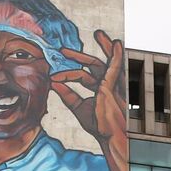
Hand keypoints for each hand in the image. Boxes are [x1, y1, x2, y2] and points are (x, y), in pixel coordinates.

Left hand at [53, 30, 127, 144]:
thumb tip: (54, 84)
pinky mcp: (113, 85)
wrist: (110, 136)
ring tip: (98, 33)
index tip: (53, 78)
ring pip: (104, 62)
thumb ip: (68, 95)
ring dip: (103, 47)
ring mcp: (111, 85)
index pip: (84, 76)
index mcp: (99, 91)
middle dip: (80, 56)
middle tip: (64, 50)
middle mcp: (106, 86)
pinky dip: (116, 55)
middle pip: (94, 65)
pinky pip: (114, 67)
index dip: (67, 75)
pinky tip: (116, 44)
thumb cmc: (100, 126)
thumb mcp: (78, 108)